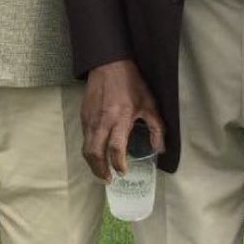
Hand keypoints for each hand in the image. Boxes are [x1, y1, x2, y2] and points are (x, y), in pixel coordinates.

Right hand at [81, 59, 165, 182]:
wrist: (108, 64)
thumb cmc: (132, 84)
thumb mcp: (150, 104)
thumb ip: (156, 128)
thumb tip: (160, 149)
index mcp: (120, 118)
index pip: (116, 148)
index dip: (118, 163)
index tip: (123, 172)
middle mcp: (102, 121)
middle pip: (95, 153)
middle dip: (100, 170)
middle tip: (108, 180)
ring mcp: (90, 119)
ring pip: (86, 147)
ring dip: (92, 163)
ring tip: (101, 171)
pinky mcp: (83, 115)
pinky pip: (85, 137)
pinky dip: (89, 149)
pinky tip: (97, 152)